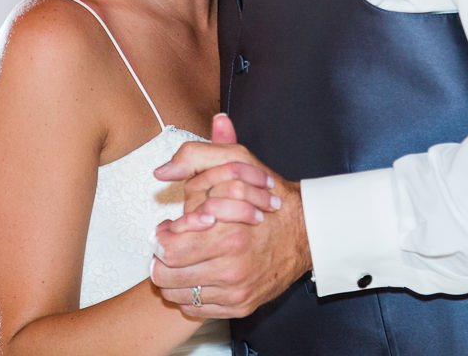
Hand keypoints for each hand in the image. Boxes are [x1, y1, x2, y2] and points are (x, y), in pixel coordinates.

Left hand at [150, 115, 311, 317]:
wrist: (307, 233)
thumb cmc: (268, 196)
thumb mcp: (237, 162)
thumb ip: (196, 158)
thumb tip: (161, 170)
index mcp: (230, 235)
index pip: (169, 249)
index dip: (161, 237)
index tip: (168, 228)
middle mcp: (233, 269)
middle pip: (166, 276)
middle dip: (161, 259)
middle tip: (171, 245)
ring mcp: (237, 291)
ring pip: (177, 295)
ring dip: (173, 277)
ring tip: (184, 259)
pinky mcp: (241, 306)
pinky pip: (196, 309)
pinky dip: (191, 293)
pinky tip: (199, 274)